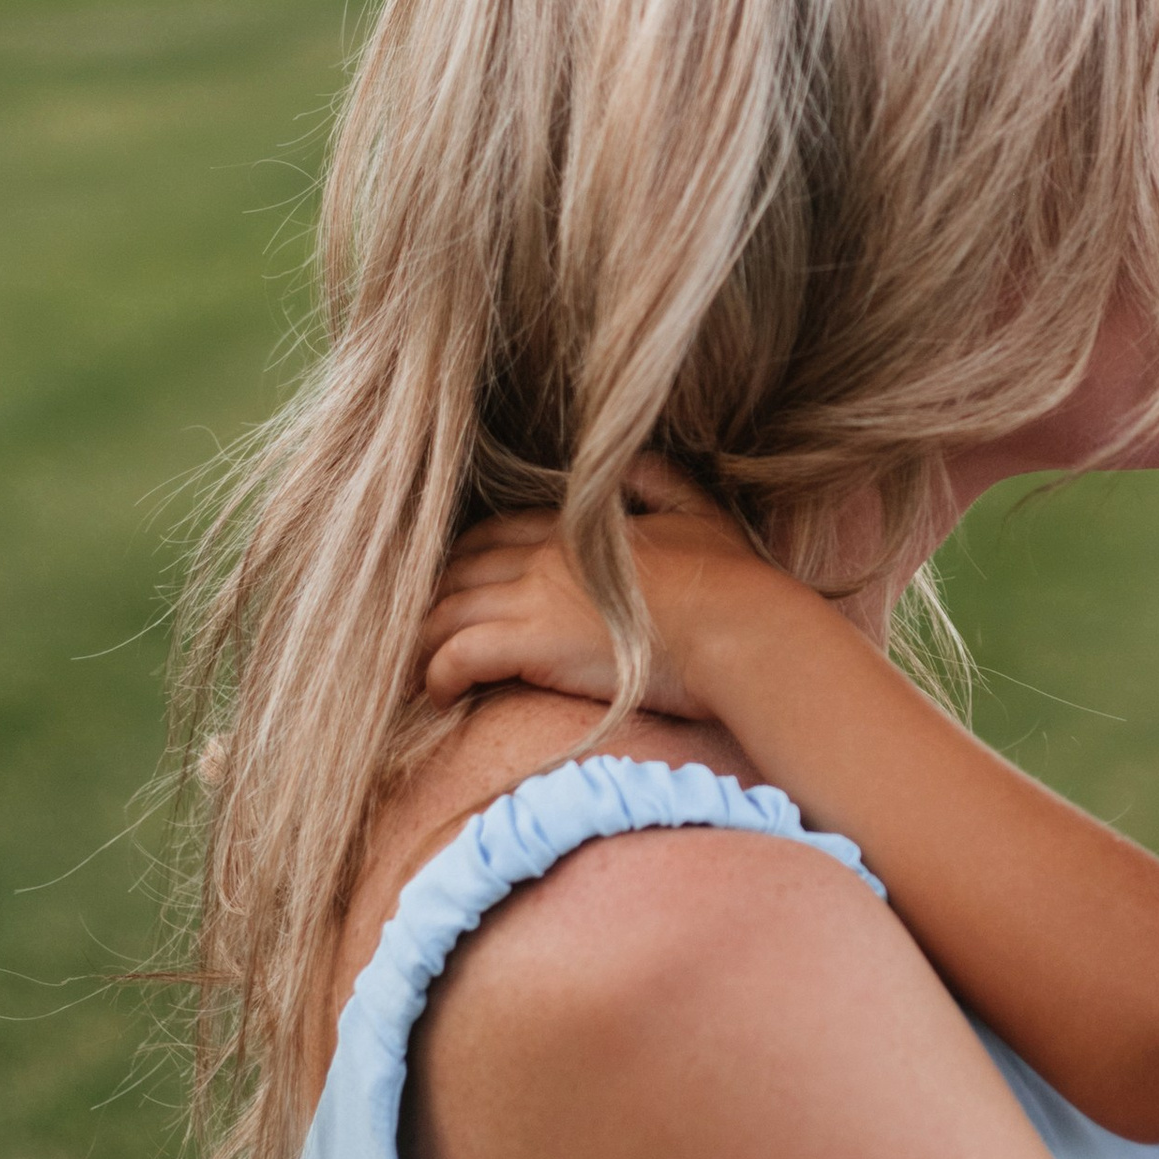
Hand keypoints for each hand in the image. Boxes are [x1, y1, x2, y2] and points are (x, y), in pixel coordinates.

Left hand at [418, 466, 762, 718]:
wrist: (740, 630)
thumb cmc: (733, 581)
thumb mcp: (701, 513)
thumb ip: (661, 483)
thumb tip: (635, 464)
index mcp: (580, 528)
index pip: (500, 532)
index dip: (468, 554)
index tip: (455, 578)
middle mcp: (547, 557)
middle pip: (462, 569)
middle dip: (435, 596)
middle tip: (423, 626)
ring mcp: (537, 599)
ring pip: (449, 610)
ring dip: (426, 638)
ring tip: (418, 666)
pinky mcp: (533, 645)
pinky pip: (459, 656)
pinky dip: (439, 674)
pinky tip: (439, 695)